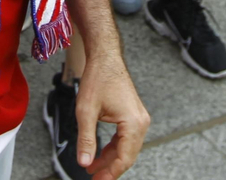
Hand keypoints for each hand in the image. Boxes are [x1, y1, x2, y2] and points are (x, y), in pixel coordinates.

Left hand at [74, 48, 149, 179]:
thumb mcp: (86, 112)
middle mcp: (141, 122)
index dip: (110, 173)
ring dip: (110, 158)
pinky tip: (99, 154)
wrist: (105, 57)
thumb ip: (86, 139)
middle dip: (110, 168)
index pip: (124, 157)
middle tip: (94, 178)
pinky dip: (113, 147)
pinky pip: (125, 138)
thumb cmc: (98, 78)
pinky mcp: (133, 115)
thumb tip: (84, 161)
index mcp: (133, 123)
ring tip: (92, 168)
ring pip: (126, 148)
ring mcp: (139, 118)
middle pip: (127, 155)